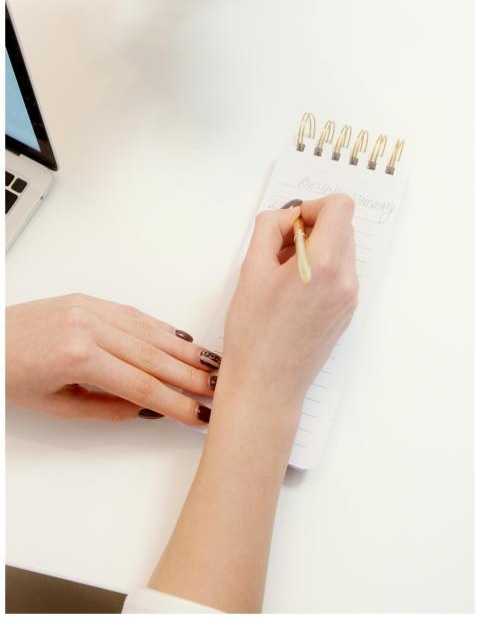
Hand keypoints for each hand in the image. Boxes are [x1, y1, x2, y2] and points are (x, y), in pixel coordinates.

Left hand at [5, 293, 218, 423]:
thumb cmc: (12, 375)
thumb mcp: (58, 406)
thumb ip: (106, 408)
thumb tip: (146, 408)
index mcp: (79, 356)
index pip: (142, 385)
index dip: (175, 403)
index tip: (198, 415)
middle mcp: (89, 325)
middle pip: (154, 355)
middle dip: (190, 375)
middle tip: (218, 389)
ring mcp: (90, 308)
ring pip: (150, 331)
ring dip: (184, 349)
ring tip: (211, 365)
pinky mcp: (89, 299)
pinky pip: (134, 314)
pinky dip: (161, 327)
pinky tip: (181, 339)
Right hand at [147, 195, 357, 612]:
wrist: (267, 385)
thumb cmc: (253, 333)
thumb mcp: (251, 269)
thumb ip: (269, 229)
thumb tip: (285, 216)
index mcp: (323, 264)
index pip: (340, 207)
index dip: (313, 207)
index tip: (290, 224)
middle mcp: (345, 279)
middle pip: (343, 226)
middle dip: (312, 227)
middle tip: (278, 249)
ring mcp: (350, 297)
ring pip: (341, 249)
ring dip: (315, 248)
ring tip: (282, 273)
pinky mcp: (347, 311)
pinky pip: (340, 272)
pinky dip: (320, 269)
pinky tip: (292, 291)